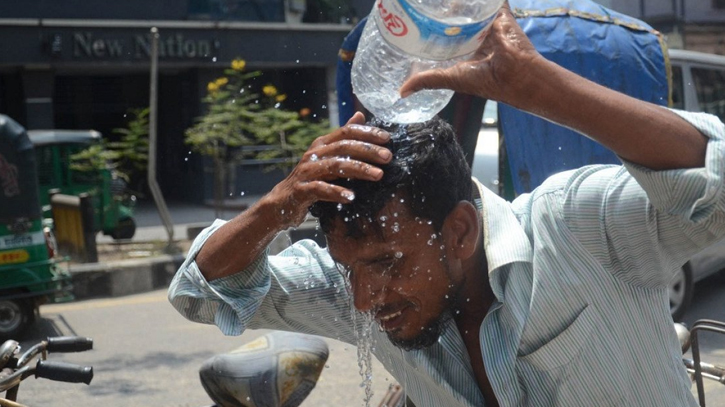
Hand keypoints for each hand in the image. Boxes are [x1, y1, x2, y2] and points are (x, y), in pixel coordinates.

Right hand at [268, 112, 391, 227]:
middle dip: (368, 150)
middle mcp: (313, 154)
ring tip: (378, 175)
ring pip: (335, 166)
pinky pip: (320, 189)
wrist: (283, 201)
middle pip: (343, 147)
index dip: (367, 133)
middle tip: (388, 157)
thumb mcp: (326, 156)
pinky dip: (336, 192)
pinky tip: (352, 197)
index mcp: (322, 144)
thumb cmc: (311, 178)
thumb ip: (343, 138)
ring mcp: (306, 172)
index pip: (346, 132)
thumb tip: (360, 116)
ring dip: (358, 169)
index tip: (387, 138)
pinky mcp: (301, 190)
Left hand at [399, 2, 540, 105]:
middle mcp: (475, 34)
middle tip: (423, 3)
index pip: (443, 34)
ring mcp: (487, 22)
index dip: (429, 28)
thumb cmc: (486, 80)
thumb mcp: (451, 79)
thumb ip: (427, 80)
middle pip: (455, 16)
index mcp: (464, 49)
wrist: (517, 74)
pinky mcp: (500, 11)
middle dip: (441, 10)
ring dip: (456, 2)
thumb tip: (401, 92)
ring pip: (470, 5)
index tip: (412, 20)